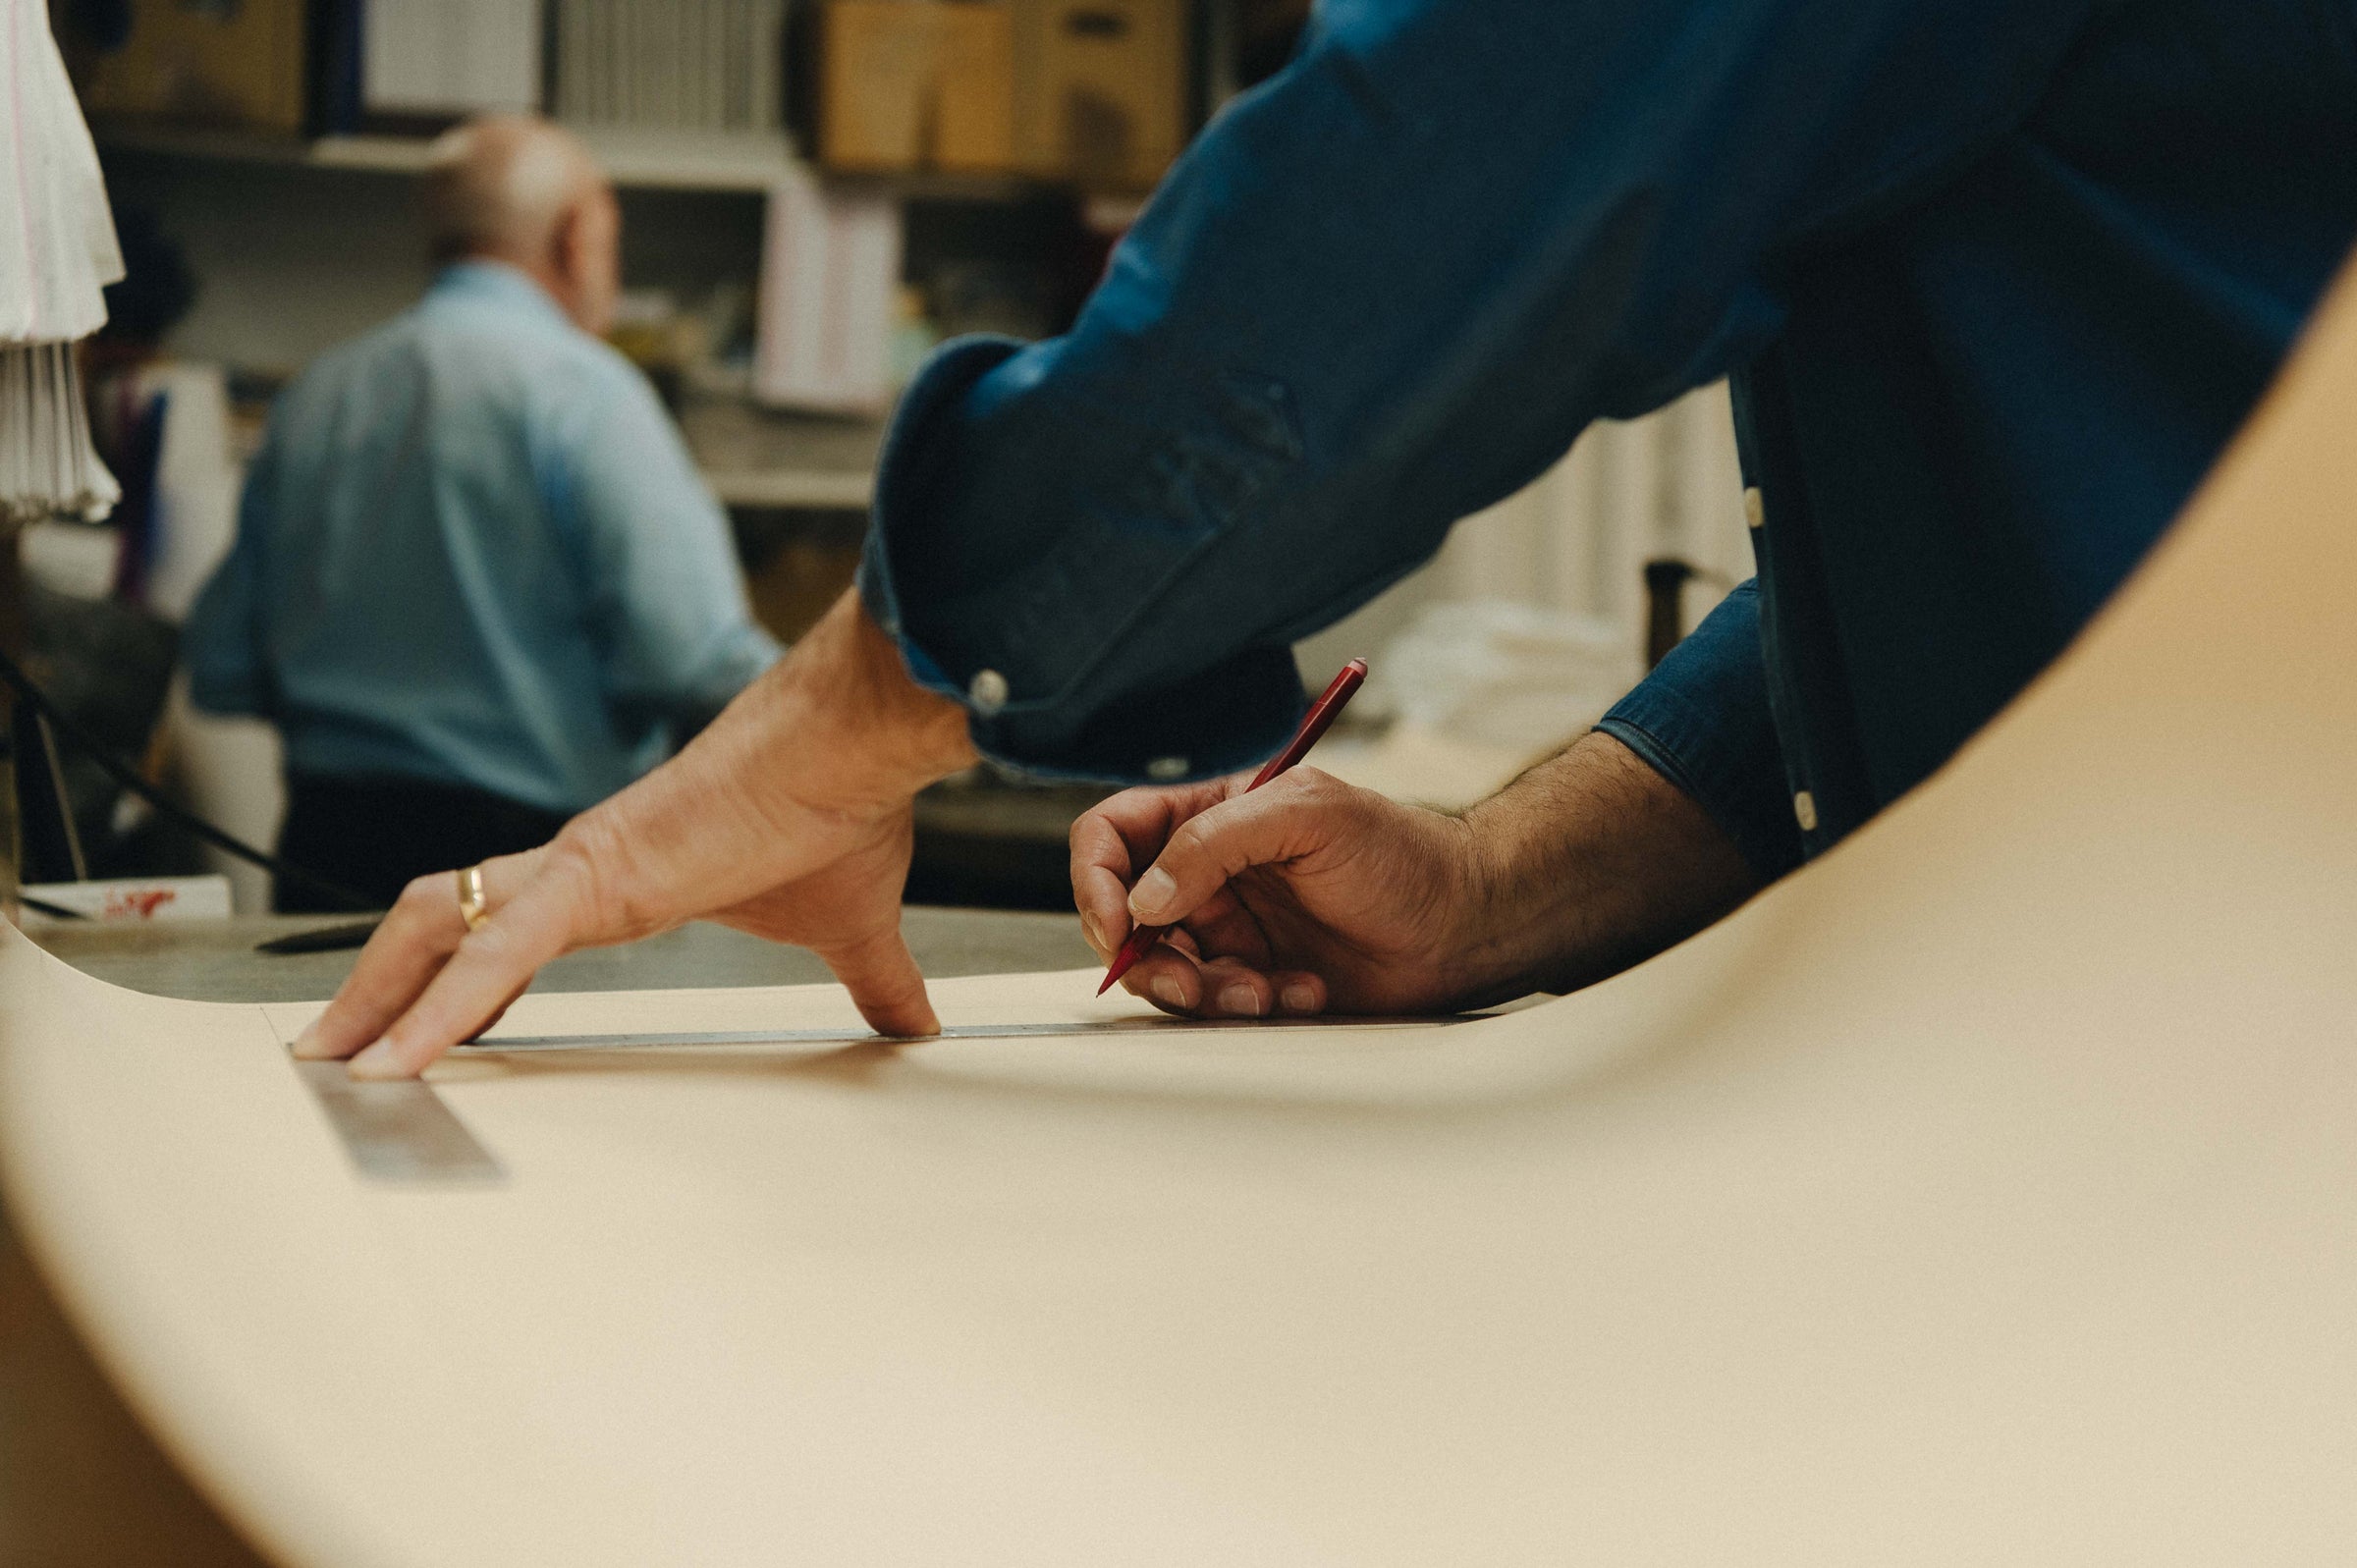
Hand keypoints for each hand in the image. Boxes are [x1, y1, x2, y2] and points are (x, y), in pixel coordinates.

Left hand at [293, 590, 976, 1076]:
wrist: (850, 749)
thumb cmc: (840, 812)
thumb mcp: (851, 925)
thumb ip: (873, 981)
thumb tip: (918, 1024)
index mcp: (624, 875)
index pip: (511, 923)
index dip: (460, 973)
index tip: (422, 1027)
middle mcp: (581, 865)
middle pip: (446, 915)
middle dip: (380, 981)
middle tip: (333, 1047)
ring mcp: (580, 868)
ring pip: (444, 920)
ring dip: (380, 989)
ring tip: (336, 1058)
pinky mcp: (597, 878)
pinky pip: (499, 952)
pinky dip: (442, 1007)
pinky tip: (404, 1058)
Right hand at [1070, 767, 1509, 1018]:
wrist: (1467, 923)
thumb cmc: (1403, 852)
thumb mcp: (1307, 815)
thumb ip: (1215, 842)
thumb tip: (1146, 896)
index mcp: (1210, 814)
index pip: (1113, 835)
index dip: (1096, 879)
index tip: (1118, 924)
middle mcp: (1210, 872)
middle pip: (1125, 916)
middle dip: (1149, 957)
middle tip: (1188, 982)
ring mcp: (1231, 929)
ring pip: (1166, 972)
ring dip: (1203, 991)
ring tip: (1263, 990)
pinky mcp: (1256, 979)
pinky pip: (1215, 1006)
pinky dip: (1249, 1007)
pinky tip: (1304, 990)